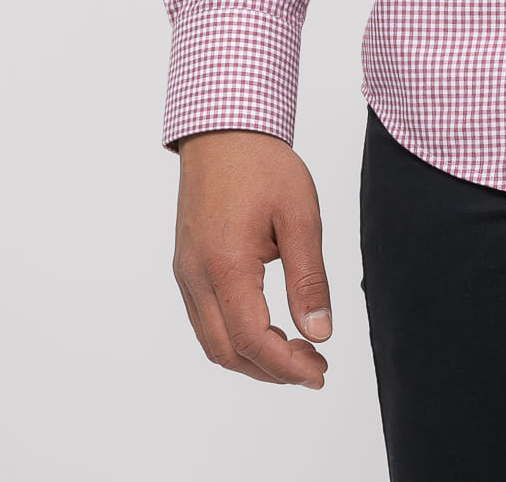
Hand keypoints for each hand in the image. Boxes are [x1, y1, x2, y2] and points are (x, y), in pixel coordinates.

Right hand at [173, 129, 332, 386]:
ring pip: (212, 341)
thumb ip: (309, 279)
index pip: (252, 339)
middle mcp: (196, 275)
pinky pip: (204, 320)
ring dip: (252, 358)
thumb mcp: (300, 216)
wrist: (223, 131)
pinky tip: (267, 329)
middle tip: (314, 368)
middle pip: (226, 351)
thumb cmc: (262, 164)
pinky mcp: (185, 266)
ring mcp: (186, 272)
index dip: (287, 366)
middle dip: (271, 371)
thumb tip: (320, 333)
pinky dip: (235, 338)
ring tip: (295, 353)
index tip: (319, 373)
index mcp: (225, 263)